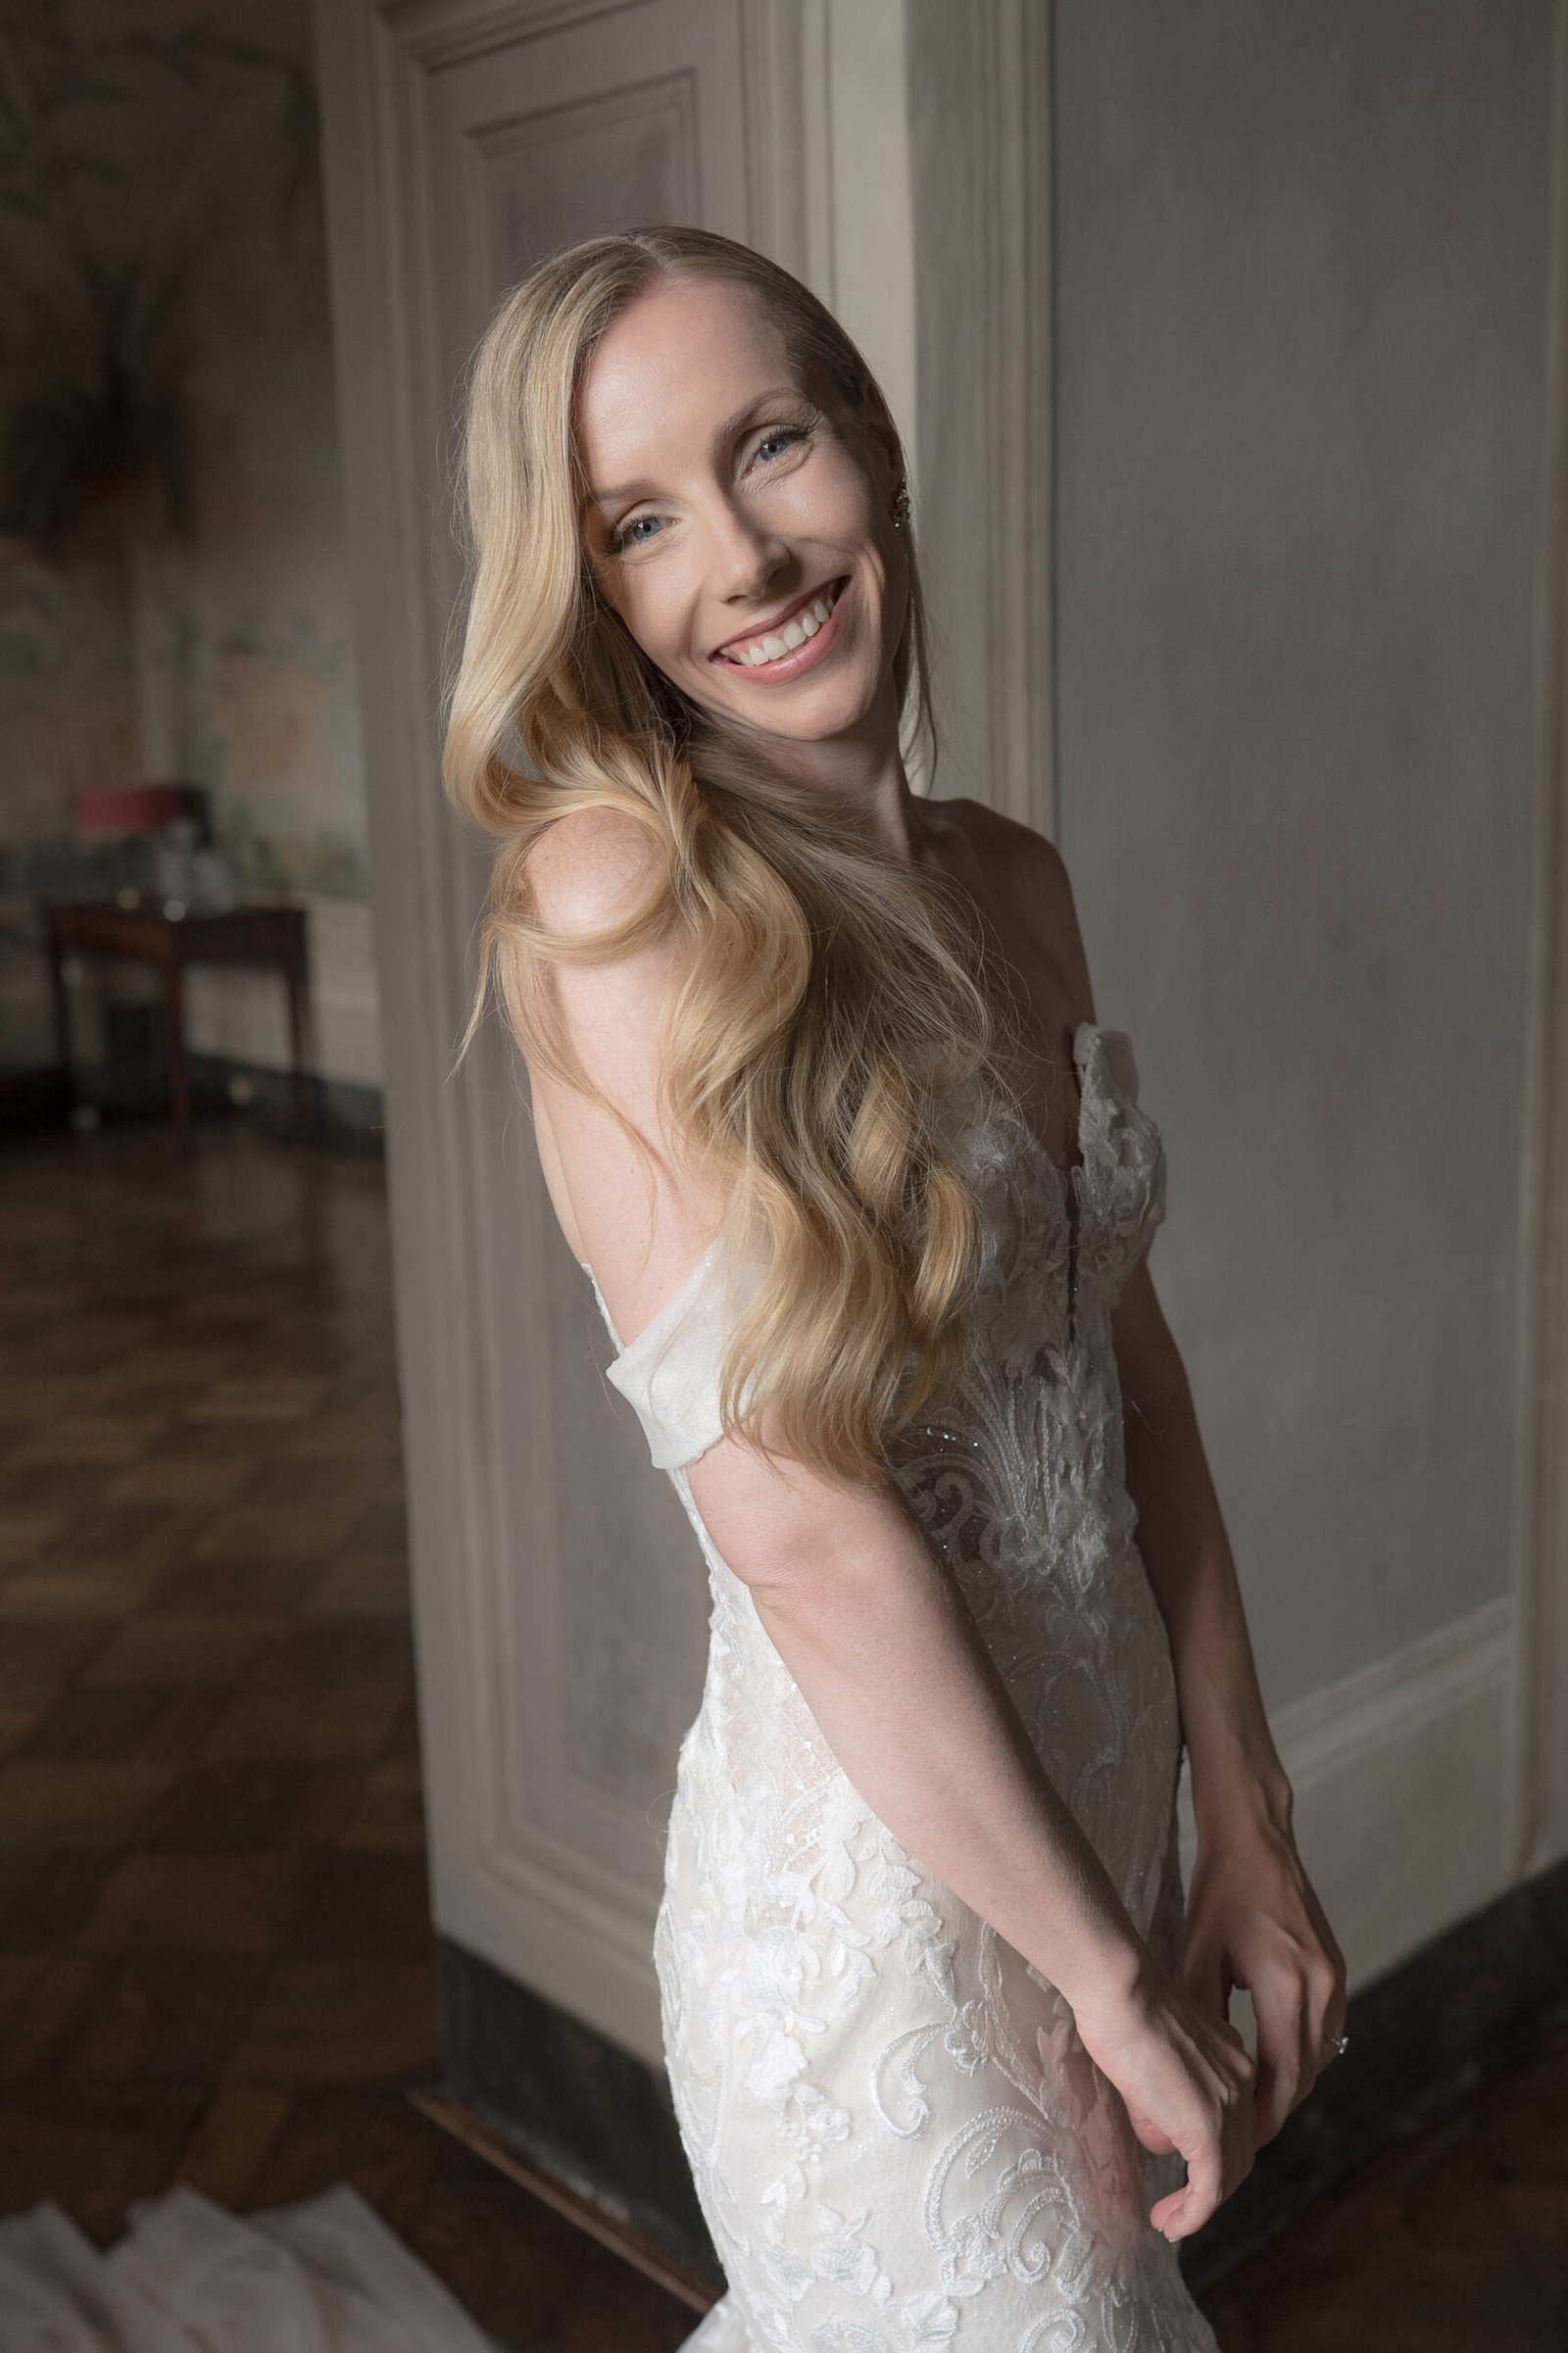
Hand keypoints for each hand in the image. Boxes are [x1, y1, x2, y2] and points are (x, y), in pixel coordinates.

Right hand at [1072, 1954, 1256, 2241]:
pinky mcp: (1205, 2127)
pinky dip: (1193, 2214)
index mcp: (1231, 2058)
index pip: (1236, 2119)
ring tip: (1168, 2219)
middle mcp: (1241, 2081)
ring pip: (1228, 2174)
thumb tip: (1158, 2126)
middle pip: (1239, 2151)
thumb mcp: (1151, 2049)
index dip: (1215, 2150)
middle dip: (1211, 2184)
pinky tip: (1170, 2223)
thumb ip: (1163, 2085)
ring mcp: (1227, 2105)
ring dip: (1200, 2205)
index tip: (1188, 2170)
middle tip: (1179, 2204)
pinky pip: (1208, 2188)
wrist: (1121, 1986)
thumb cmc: (1121, 2002)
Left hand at [1183, 1784, 1347, 2144]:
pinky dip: (1298, 2054)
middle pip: (1305, 2075)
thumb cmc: (1221, 1888)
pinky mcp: (1336, 1970)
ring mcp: (1335, 1978)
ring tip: (1248, 2106)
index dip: (1261, 2118)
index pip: (1283, 2078)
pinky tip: (1268, 2062)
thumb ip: (1203, 2017)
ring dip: (1288, 2084)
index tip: (1234, 2145)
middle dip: (1274, 2109)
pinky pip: (1324, 2031)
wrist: (1258, 1835)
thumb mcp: (1199, 1952)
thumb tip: (1190, 2074)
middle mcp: (1323, 1987)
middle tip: (1236, 2137)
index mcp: (1288, 1983)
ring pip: (1318, 2057)